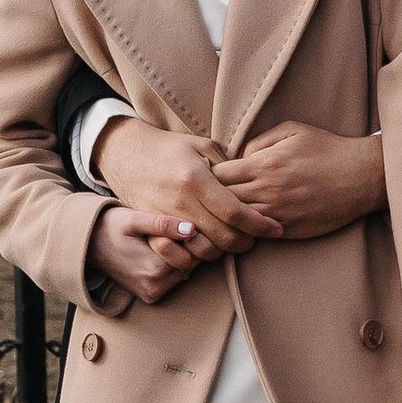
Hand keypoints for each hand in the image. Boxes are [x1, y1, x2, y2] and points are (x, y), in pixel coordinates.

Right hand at [90, 209, 215, 308]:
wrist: (88, 245)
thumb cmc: (111, 227)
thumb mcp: (134, 219)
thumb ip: (163, 224)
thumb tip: (192, 230)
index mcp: (155, 269)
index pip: (192, 250)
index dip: (185, 233)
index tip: (166, 224)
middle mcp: (155, 287)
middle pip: (190, 262)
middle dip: (182, 246)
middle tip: (159, 232)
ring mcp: (152, 294)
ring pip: (183, 270)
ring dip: (177, 255)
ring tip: (154, 242)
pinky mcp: (150, 296)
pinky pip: (172, 278)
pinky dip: (169, 265)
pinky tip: (153, 253)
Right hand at [96, 118, 281, 254]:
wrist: (125, 154)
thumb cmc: (169, 148)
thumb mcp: (202, 146)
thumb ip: (230, 166)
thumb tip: (255, 185)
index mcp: (195, 178)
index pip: (235, 212)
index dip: (260, 225)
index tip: (276, 229)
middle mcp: (180, 202)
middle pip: (223, 238)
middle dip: (246, 243)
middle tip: (256, 238)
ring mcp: (164, 219)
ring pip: (204, 252)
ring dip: (224, 252)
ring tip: (234, 241)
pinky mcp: (152, 229)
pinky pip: (182, 255)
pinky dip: (200, 256)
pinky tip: (209, 245)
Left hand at [212, 121, 386, 243]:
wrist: (361, 176)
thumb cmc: (326, 149)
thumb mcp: (292, 131)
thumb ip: (258, 142)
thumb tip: (237, 158)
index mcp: (264, 164)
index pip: (217, 177)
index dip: (208, 178)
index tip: (208, 178)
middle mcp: (268, 191)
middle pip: (221, 202)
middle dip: (211, 201)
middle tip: (207, 200)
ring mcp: (278, 214)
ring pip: (236, 222)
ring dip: (227, 219)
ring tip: (221, 214)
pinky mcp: (289, 230)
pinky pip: (257, 234)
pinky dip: (247, 231)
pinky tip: (243, 225)